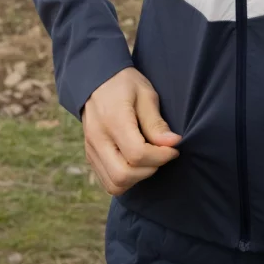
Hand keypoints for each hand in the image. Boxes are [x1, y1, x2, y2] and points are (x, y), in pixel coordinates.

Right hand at [82, 68, 180, 195]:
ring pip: (114, 184)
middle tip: (161, 155)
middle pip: (123, 175)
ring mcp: (91, 149)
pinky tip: (137, 163)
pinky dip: (126, 179)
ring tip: (149, 159)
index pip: (137, 154)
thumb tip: (172, 143)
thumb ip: (156, 122)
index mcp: (113, 120)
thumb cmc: (125, 84)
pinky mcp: (90, 156)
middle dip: (149, 170)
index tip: (173, 148)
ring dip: (137, 178)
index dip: (161, 156)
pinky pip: (108, 181)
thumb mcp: (146, 94)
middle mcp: (97, 139)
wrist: (96, 80)